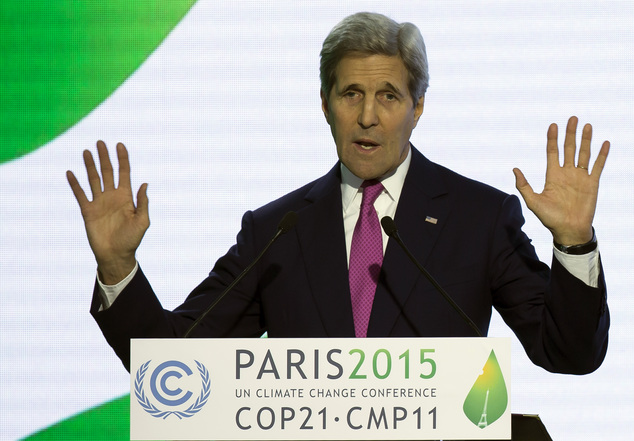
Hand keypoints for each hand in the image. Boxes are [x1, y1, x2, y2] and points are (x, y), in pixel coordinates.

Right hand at [67, 141, 148, 283]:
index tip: (120, 145)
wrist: (115, 255)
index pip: (125, 173)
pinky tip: (70, 172)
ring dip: (90, 166)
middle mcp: (112, 196)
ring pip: (93, 179)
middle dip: (105, 157)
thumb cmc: (132, 240)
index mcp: (126, 197)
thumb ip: (142, 203)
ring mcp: (99, 202)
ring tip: (86, 152)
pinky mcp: (88, 211)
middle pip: (108, 172)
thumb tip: (144, 184)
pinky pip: (80, 194)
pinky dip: (75, 184)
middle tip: (101, 142)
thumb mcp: (142, 221)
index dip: (123, 159)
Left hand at [513, 116, 609, 244]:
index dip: (552, 138)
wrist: (568, 230)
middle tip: (572, 118)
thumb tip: (515, 169)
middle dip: (570, 133)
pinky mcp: (592, 183)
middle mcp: (566, 173)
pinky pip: (598, 166)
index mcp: (552, 175)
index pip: (552, 152)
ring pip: (584, 154)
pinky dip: (602, 154)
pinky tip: (604, 143)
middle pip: (568, 148)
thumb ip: (524, 185)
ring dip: (586, 140)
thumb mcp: (533, 201)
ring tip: (586, 125)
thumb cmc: (550, 218)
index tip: (553, 125)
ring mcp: (580, 177)